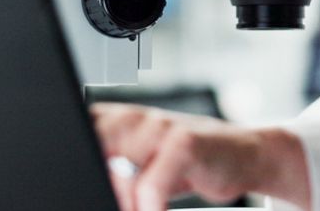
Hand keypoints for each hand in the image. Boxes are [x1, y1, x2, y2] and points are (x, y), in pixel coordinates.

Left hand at [91, 103, 310, 210]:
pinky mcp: (185, 142)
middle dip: (96, 183)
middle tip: (102, 199)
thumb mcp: (143, 162)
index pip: (76, 133)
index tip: (82, 187)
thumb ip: (111, 167)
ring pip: (118, 171)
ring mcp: (160, 127)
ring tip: (136, 210)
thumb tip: (83, 189)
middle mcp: (134, 118)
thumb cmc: (187, 161)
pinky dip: (148, 207)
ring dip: (123, 200)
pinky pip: (151, 184)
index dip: (76, 162)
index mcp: (116, 119)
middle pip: (91, 151)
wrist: (243, 154)